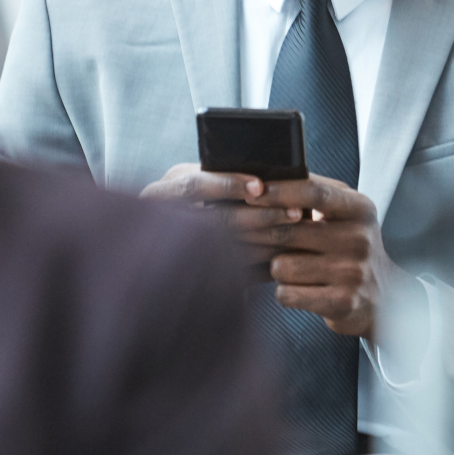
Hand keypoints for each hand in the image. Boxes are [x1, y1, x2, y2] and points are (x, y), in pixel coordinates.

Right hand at [142, 165, 306, 269]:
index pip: (194, 186)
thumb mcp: (190, 186)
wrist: (156, 260)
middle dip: (261, 215)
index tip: (260, 186)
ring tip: (297, 234)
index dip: (228, 184)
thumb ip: (215, 177)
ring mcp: (176, 253)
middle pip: (217, 219)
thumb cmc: (184, 205)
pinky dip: (259, 267)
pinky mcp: (193, 277)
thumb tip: (262, 178)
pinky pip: (232, 273)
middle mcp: (164, 222)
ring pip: (229, 248)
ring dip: (267, 242)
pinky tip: (283, 259)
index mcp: (161, 193)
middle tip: (295, 212)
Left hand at [247, 174, 414, 338]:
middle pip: (288, 231)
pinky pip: (287, 293)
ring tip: (295, 268)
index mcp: (359, 209)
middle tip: (260, 239)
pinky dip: (286, 291)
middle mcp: (359, 239)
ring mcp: (352, 273)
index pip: (314, 193)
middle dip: (264, 236)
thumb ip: (314, 192)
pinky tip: (301, 288)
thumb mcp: (346, 213)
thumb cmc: (353, 248)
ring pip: (281, 266)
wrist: (385, 296)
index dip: (279, 191)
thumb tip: (268, 177)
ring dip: (279, 268)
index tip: (252, 192)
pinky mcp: (342, 302)